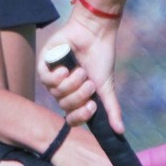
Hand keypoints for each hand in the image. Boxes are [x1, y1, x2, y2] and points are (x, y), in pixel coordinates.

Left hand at [39, 9, 122, 131]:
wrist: (95, 34)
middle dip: (79, 95)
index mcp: (77, 97)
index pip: (73, 118)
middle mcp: (64, 90)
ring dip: (71, 83)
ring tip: (80, 70)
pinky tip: (65, 69)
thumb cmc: (101, 59)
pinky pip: (45, 79)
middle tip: (89, 82)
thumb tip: (120, 131)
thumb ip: (111, 109)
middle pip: (65, 105)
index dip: (80, 116)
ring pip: (56, 93)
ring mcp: (53, 77)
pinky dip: (56, 77)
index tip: (92, 106)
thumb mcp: (106, 87)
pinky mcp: (45, 64)